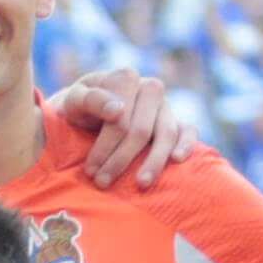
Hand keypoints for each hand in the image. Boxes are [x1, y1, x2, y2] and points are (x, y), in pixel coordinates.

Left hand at [56, 67, 200, 188]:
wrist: (87, 111)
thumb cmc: (79, 108)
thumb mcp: (74, 101)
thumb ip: (91, 100)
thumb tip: (118, 110)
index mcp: (126, 78)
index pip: (121, 118)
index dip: (105, 146)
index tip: (90, 170)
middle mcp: (150, 88)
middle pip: (141, 130)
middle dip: (121, 160)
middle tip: (102, 183)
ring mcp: (165, 105)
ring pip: (166, 134)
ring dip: (153, 162)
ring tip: (141, 184)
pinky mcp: (176, 120)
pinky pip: (189, 130)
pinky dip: (187, 144)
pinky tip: (177, 160)